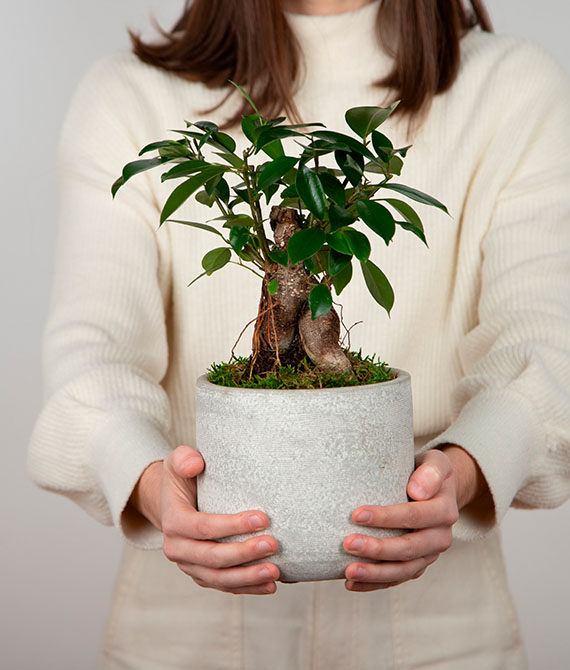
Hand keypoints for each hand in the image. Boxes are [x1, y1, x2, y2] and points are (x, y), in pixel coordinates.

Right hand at [128, 445, 279, 594]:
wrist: (176, 502)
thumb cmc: (184, 477)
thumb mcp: (178, 461)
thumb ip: (184, 458)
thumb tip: (196, 463)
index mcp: (173, 521)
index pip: (203, 527)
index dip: (232, 525)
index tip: (263, 518)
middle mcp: (177, 549)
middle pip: (212, 557)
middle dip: (244, 553)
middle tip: (273, 544)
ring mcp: (190, 565)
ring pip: (218, 578)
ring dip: (248, 577)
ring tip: (275, 572)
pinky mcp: (203, 575)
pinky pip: (225, 586)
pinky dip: (247, 588)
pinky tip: (271, 585)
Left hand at [343, 447, 482, 591]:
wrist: (436, 488)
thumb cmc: (428, 471)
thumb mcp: (436, 462)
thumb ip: (430, 472)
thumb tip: (417, 491)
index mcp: (445, 511)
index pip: (414, 516)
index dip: (386, 517)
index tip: (356, 515)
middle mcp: (441, 537)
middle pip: (408, 548)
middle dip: (377, 549)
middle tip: (347, 544)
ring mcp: (429, 554)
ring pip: (403, 570)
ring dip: (375, 573)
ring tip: (348, 572)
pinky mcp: (417, 564)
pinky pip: (397, 577)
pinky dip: (375, 583)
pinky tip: (351, 583)